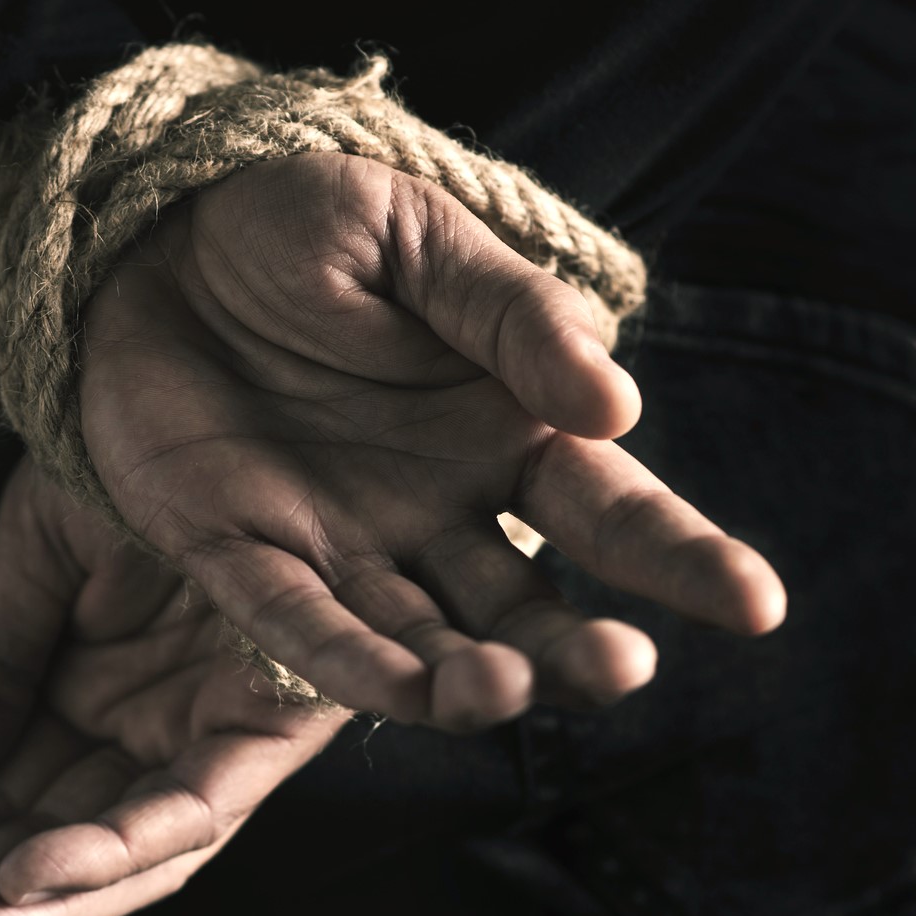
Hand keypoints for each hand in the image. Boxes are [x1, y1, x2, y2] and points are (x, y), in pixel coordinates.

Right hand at [0, 458, 349, 915]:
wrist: (221, 365)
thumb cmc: (134, 455)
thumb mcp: (32, 559)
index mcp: (96, 696)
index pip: (6, 803)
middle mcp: (156, 729)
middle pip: (59, 841)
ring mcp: (215, 733)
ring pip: (129, 851)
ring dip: (44, 899)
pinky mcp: (278, 724)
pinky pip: (200, 806)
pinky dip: (120, 846)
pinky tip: (31, 872)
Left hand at [80, 152, 784, 728]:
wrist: (157, 221)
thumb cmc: (307, 222)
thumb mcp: (419, 240)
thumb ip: (514, 317)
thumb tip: (618, 404)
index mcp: (504, 429)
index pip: (611, 509)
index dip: (682, 559)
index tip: (757, 607)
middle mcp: (436, 509)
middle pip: (526, 604)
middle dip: (576, 648)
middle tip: (625, 669)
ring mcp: (340, 542)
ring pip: (422, 638)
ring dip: (467, 676)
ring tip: (505, 692)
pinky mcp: (239, 553)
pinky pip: (297, 626)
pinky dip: (350, 664)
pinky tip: (409, 694)